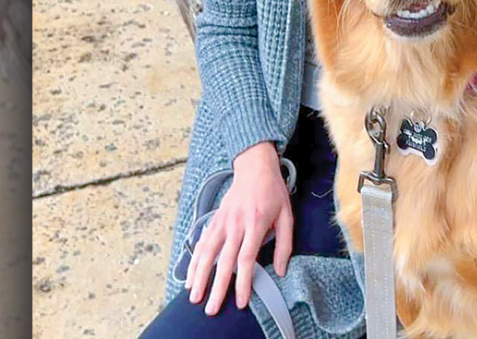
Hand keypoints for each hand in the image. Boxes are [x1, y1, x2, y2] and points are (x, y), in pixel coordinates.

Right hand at [185, 142, 293, 314]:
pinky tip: (190, 276)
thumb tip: (280, 271)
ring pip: (207, 252)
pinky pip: (202, 242)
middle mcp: (236, 224)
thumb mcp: (286, 217)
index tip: (240, 301)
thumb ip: (284, 245)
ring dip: (199, 276)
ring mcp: (222, 221)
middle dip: (216, 287)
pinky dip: (194, 260)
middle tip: (211, 308)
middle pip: (223, 261)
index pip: (245, 259)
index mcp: (255, 224)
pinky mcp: (215, 220)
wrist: (255, 167)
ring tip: (194, 296)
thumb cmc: (273, 193)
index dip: (242, 282)